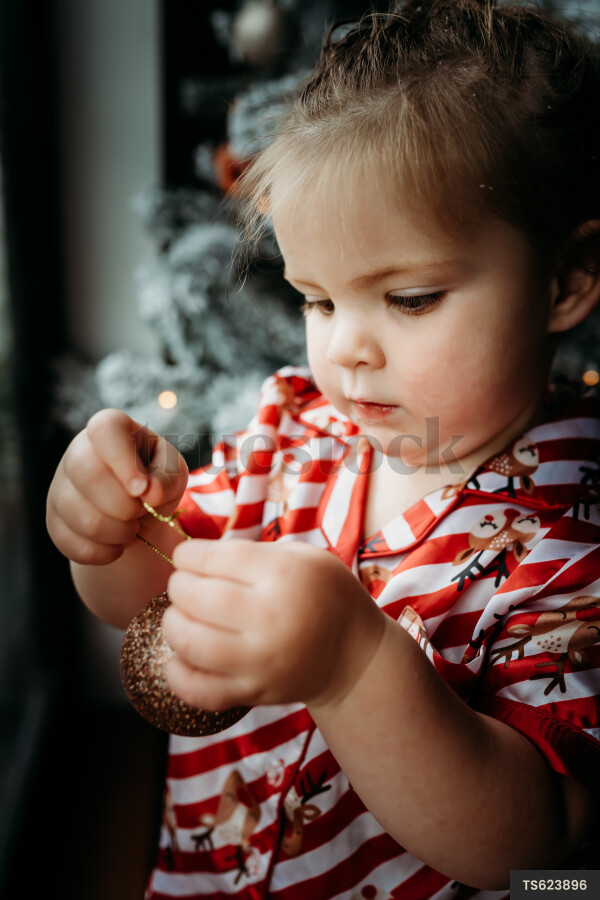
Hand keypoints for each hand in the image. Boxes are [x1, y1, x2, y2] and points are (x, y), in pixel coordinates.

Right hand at [46, 409, 187, 565]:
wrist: (137, 512)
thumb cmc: (156, 481)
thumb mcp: (173, 473)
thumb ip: (167, 478)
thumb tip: (150, 492)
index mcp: (110, 429)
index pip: (105, 430)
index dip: (123, 461)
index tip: (142, 489)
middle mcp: (77, 451)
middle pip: (89, 476)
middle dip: (125, 506)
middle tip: (141, 512)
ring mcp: (60, 486)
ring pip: (82, 517)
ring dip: (119, 532)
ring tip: (132, 526)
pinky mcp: (54, 520)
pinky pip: (73, 543)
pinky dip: (104, 552)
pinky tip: (117, 544)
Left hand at [162, 539, 385, 710]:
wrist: (355, 656)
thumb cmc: (324, 596)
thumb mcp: (303, 557)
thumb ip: (251, 553)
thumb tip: (193, 557)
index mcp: (284, 574)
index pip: (213, 558)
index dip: (187, 555)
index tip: (184, 557)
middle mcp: (271, 618)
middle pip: (196, 597)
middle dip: (178, 585)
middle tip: (183, 584)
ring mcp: (261, 661)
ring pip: (190, 642)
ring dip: (173, 624)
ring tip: (181, 616)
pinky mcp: (253, 693)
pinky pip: (198, 689)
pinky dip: (178, 673)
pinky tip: (182, 656)